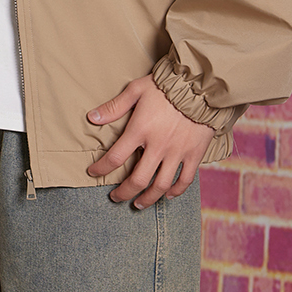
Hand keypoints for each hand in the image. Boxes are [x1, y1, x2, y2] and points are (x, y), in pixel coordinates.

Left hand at [86, 74, 213, 206]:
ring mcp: (178, 153)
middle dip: (124, 192)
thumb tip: (92, 118)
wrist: (200, 88)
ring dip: (148, 198)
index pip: (115, 157)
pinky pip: (185, 180)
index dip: (102, 168)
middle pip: (138, 179)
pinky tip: (167, 195)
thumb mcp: (135, 90)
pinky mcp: (194, 155)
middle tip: (115, 198)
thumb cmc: (164, 87)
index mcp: (140, 130)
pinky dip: (176, 191)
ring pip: (161, 185)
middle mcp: (158, 146)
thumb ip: (114, 107)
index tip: (93, 172)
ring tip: (138, 204)